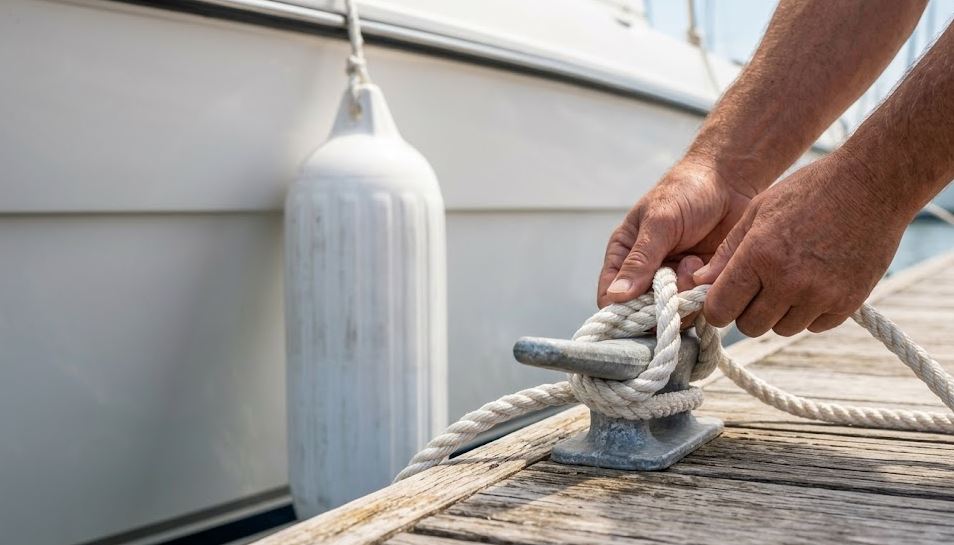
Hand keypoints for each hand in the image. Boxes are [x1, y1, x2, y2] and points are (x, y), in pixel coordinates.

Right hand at [597, 162, 754, 307]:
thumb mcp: (659, 222)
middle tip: (674, 280)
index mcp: (625, 255)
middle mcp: (647, 273)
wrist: (731, 181)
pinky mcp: (702, 285)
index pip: (610, 295)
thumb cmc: (686, 192)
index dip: (619, 311)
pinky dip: (705, 292)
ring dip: (685, 293)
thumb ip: (640, 260)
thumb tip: (616, 296)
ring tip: (695, 263)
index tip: (637, 314)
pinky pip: (700, 305)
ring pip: (674, 311)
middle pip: (643, 311)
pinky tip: (709, 267)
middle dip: (659, 302)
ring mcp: (675, 281)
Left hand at [693, 154, 905, 335]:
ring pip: (781, 329)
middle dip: (746, 311)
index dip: (717, 308)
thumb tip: (700, 284)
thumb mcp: (758, 211)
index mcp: (758, 255)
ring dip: (779, 312)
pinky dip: (810, 311)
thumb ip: (727, 252)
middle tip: (757, 288)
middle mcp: (787, 281)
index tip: (723, 299)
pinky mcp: (848, 303)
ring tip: (789, 279)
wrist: (873, 183)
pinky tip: (815, 281)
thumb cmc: (809, 191)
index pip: (720, 310)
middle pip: (748, 327)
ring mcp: (820, 295)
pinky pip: (814, 325)